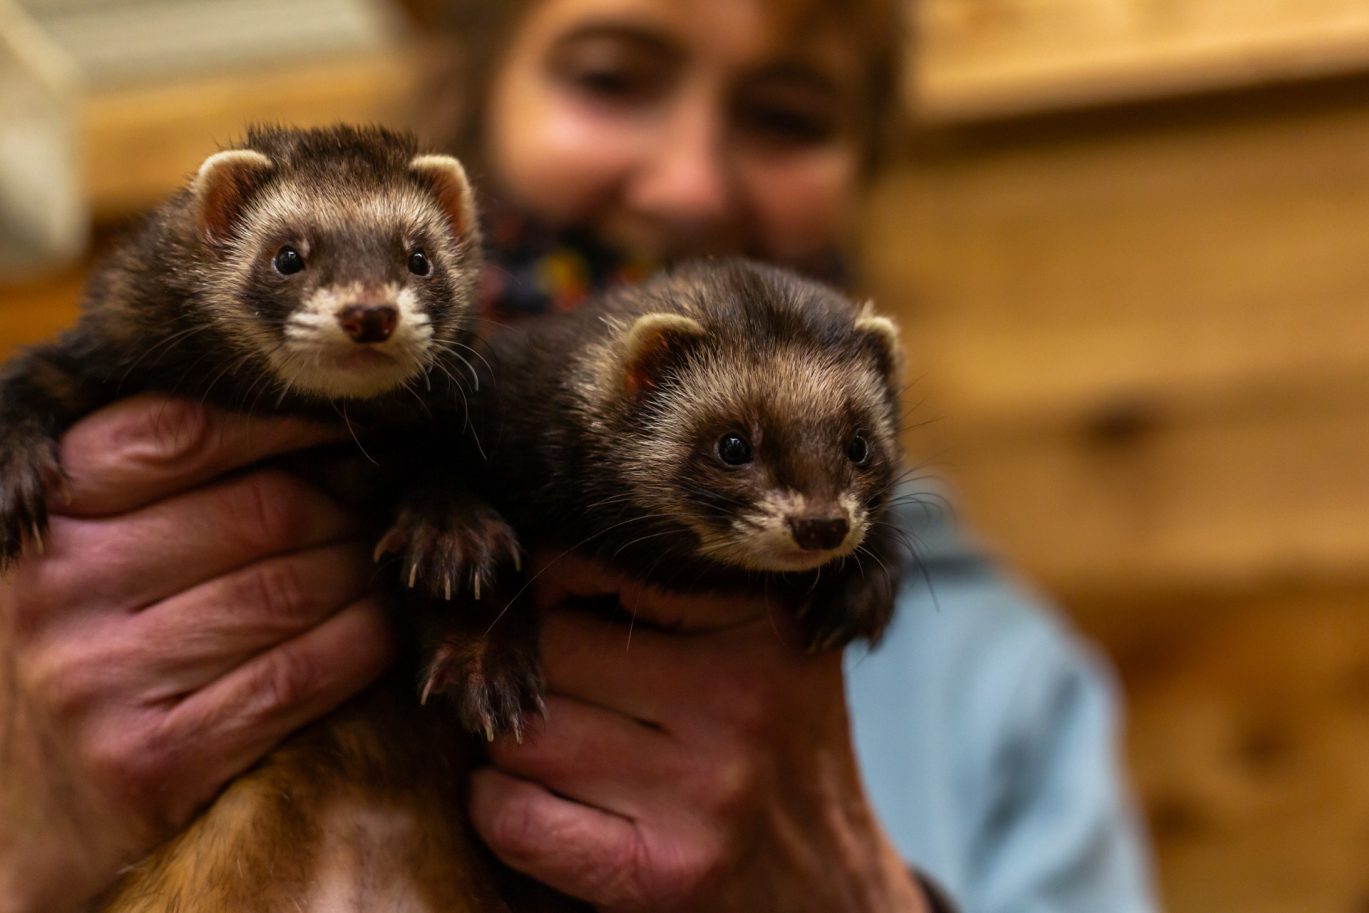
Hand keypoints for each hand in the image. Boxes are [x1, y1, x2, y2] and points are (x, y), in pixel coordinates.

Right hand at [0, 396, 394, 912]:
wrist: (24, 811)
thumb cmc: (83, 648)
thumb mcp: (89, 550)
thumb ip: (174, 485)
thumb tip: (324, 429)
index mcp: (45, 514)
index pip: (183, 432)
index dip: (284, 423)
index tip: (340, 433)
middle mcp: (60, 586)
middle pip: (265, 510)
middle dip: (344, 507)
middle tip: (372, 513)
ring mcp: (100, 678)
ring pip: (292, 590)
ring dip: (361, 575)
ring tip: (373, 569)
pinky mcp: (152, 759)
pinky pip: (298, 675)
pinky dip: (360, 643)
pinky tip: (376, 630)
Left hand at [469, 553, 927, 911]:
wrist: (828, 885)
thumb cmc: (772, 744)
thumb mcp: (760, 645)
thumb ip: (672, 589)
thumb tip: (524, 548)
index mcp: (758, 623)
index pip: (595, 566)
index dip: (552, 587)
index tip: (555, 611)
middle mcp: (739, 700)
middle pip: (549, 650)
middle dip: (531, 668)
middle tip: (554, 687)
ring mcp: (703, 792)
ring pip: (525, 733)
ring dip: (513, 741)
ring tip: (556, 745)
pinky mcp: (661, 874)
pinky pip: (515, 818)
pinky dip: (497, 807)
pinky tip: (532, 801)